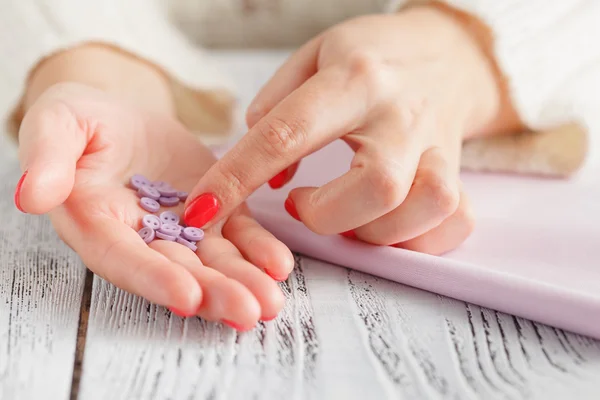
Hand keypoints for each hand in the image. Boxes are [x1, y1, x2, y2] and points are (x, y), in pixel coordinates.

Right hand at [15, 83, 293, 328]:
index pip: (123, 258)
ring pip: (214, 261)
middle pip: (177, 271)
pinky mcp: (216, 213)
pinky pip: (239, 234)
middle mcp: (142, 237)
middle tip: (248, 311)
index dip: (153, 278)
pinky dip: (259, 249)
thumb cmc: (82, 122)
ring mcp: (184, 229)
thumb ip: (48, 157)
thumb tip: (34, 195)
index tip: (186, 296)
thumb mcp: (57, 125)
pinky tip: (280, 264)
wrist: (123, 120)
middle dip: (213, 293)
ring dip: (243, 282)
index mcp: (97, 223)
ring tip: (271, 301)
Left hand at [183, 7, 504, 254]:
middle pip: (375, 185)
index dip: (238, 177)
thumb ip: (277, 105)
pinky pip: (454, 221)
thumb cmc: (371, 56)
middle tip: (302, 205)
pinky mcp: (460, 172)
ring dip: (372, 232)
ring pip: (422, 206)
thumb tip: (265, 173)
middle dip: (324, 215)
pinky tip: (387, 226)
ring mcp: (439, 145)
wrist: (447, 54)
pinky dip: (416, 240)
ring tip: (345, 216)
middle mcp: (403, 114)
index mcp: (355, 78)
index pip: (287, 133)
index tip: (203, 211)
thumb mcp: (315, 56)